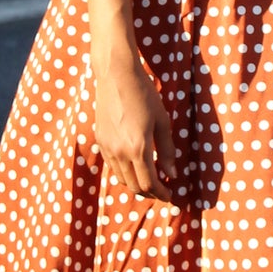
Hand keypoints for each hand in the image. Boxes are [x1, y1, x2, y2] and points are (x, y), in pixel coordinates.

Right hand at [92, 46, 181, 200]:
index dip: (161, 193)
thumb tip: (172, 174)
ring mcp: (107, 147)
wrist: (116, 75)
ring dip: (136, 184)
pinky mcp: (100, 141)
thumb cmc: (144, 94)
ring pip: (121, 179)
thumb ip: (167, 150)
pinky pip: (112, 166)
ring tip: (149, 181)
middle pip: (134, 186)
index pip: (149, 183)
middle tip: (162, 191)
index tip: (170, 196)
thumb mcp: (162, 121)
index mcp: (138, 148)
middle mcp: (120, 152)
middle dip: (150, 193)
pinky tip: (134, 166)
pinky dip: (125, 173)